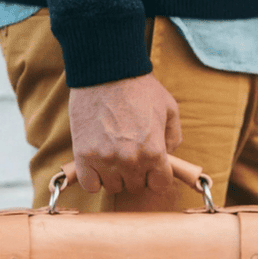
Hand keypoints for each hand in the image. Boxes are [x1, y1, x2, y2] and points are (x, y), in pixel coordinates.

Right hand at [68, 73, 181, 193]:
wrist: (106, 71)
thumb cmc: (138, 87)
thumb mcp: (169, 107)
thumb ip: (174, 136)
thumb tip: (168, 155)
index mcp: (154, 151)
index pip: (159, 184)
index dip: (156, 175)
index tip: (150, 166)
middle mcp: (131, 161)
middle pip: (135, 186)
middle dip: (135, 173)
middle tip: (130, 154)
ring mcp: (105, 160)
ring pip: (112, 187)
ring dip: (114, 175)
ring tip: (112, 156)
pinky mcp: (83, 156)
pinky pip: (89, 185)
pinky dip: (93, 179)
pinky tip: (96, 164)